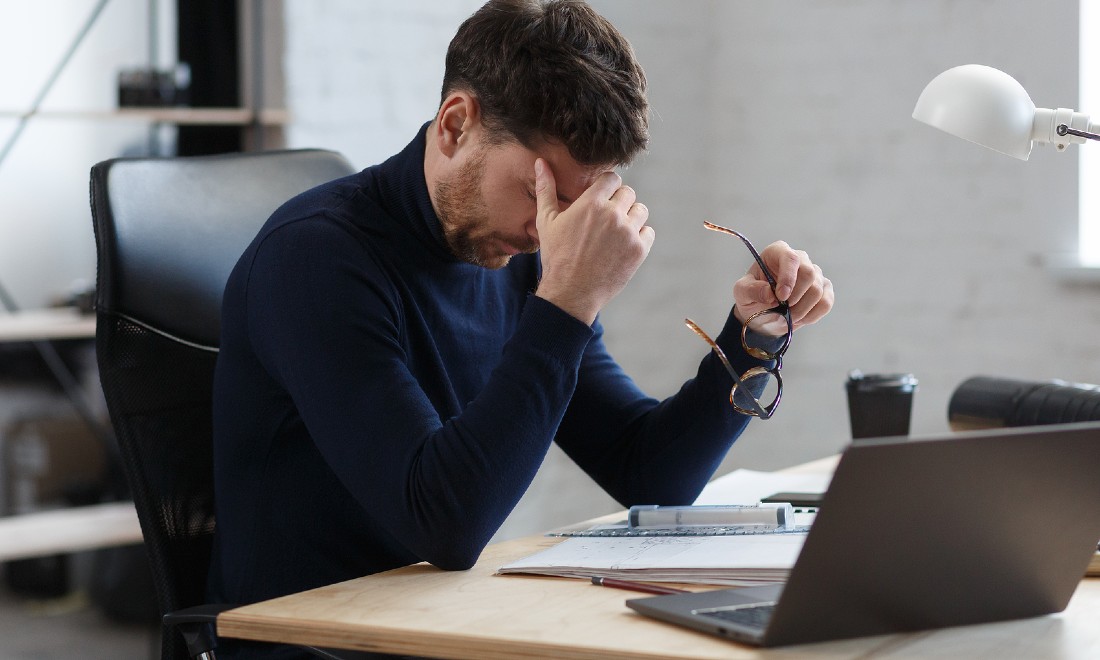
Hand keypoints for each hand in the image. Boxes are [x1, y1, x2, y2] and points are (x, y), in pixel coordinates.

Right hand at [533, 158, 654, 324]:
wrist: (571, 292)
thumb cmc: (556, 256)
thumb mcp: (546, 221)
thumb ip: (546, 189)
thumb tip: (541, 163)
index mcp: (591, 203)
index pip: (613, 179)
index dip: (607, 188)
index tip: (601, 200)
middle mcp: (612, 214)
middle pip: (628, 193)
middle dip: (619, 202)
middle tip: (606, 220)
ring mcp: (628, 232)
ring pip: (641, 211)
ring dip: (631, 218)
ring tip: (615, 233)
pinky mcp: (639, 250)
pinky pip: (648, 232)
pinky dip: (639, 237)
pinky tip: (623, 246)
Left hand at [732, 240, 832, 330]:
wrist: (762, 313)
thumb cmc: (752, 296)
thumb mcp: (741, 293)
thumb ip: (751, 290)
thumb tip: (770, 293)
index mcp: (778, 252)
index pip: (790, 258)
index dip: (788, 278)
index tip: (781, 297)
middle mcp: (800, 259)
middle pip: (809, 273)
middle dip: (795, 298)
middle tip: (782, 311)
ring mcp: (815, 274)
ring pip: (818, 291)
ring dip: (801, 310)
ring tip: (786, 317)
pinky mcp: (824, 289)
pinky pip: (825, 303)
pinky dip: (812, 315)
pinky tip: (799, 318)